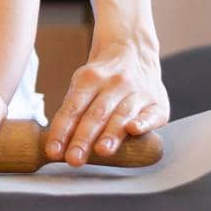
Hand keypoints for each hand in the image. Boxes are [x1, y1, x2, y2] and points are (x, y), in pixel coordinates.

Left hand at [44, 38, 168, 165]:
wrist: (134, 50)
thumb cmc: (103, 78)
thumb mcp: (84, 83)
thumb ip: (73, 110)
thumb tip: (55, 144)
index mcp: (89, 78)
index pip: (73, 108)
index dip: (62, 130)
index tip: (53, 151)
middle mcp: (114, 83)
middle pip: (96, 114)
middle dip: (84, 138)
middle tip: (74, 159)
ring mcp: (137, 91)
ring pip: (121, 114)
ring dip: (111, 134)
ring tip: (101, 151)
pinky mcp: (157, 103)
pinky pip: (151, 114)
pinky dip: (143, 122)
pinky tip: (134, 130)